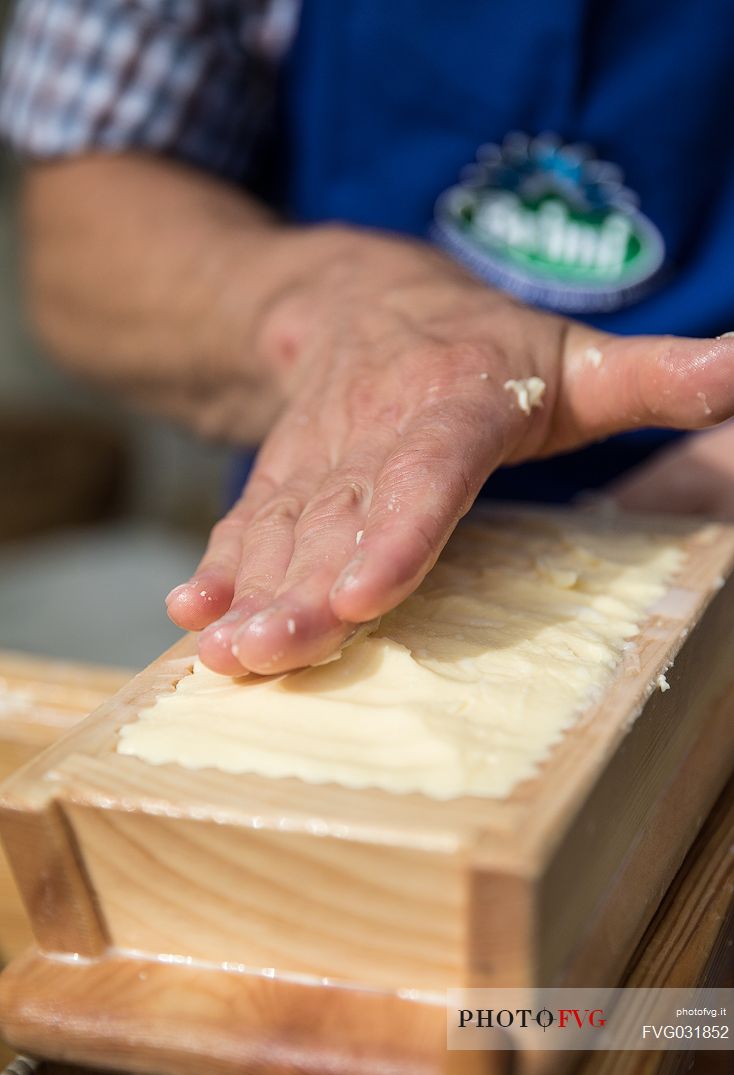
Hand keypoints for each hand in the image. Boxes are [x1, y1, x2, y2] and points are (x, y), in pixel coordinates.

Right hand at [165, 227, 733, 672]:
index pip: (427, 473)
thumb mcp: (575, 353)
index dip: (395, 534)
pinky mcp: (281, 474)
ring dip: (249, 595)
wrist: (360, 297)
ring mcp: (318, 456)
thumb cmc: (487, 343)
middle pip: (337, 519)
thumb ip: (656, 374)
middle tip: (269, 653)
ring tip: (224, 655)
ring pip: (280, 529)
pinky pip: (246, 520)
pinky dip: (217, 568)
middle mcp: (373, 431)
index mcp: (454, 402)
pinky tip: (189, 616)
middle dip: (299, 592)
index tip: (362, 594)